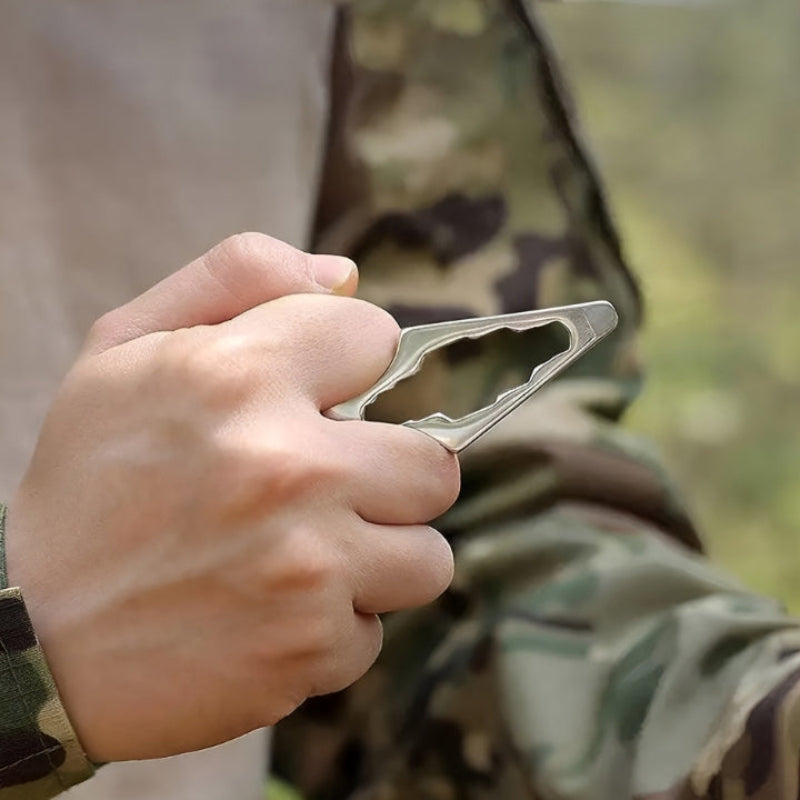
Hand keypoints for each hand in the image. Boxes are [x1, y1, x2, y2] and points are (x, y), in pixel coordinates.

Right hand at [5, 233, 458, 760]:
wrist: (32, 634)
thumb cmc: (88, 482)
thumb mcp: (127, 347)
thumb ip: (237, 277)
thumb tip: (347, 278)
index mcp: (241, 375)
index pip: (378, 339)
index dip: (348, 365)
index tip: (319, 392)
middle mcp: (289, 466)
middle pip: (432, 461)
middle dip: (387, 469)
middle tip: (328, 485)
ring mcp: (308, 566)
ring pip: (428, 555)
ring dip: (379, 554)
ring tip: (310, 553)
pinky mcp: (309, 648)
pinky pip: (375, 628)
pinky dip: (334, 623)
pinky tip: (275, 611)